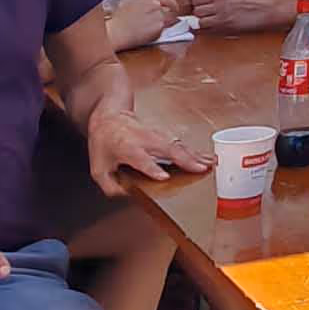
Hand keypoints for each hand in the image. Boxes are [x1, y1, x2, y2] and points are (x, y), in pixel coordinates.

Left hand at [87, 103, 206, 189]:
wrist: (110, 115)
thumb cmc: (103, 142)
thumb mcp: (97, 168)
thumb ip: (110, 185)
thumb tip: (127, 194)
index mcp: (127, 147)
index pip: (141, 159)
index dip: (152, 169)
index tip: (164, 178)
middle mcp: (145, 139)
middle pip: (168, 149)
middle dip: (186, 159)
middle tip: (201, 169)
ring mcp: (156, 135)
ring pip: (178, 145)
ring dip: (195, 155)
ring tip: (211, 163)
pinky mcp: (163, 134)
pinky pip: (181, 144)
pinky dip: (195, 151)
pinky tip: (206, 157)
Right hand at [101, 0, 173, 53]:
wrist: (116, 32)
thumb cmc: (118, 19)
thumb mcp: (130, 3)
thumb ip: (144, 2)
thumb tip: (152, 4)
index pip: (167, 0)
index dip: (172, 5)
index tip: (174, 9)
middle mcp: (156, 5)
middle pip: (169, 11)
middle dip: (165, 17)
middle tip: (157, 22)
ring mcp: (158, 17)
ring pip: (166, 22)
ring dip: (159, 25)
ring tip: (145, 29)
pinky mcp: (158, 29)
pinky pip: (161, 31)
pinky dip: (155, 33)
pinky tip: (144, 34)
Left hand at [191, 0, 298, 28]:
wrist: (272, 8)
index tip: (204, 0)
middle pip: (196, 0)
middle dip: (200, 6)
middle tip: (206, 11)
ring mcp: (220, 7)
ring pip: (197, 13)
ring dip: (202, 17)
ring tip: (210, 19)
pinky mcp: (223, 21)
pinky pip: (203, 25)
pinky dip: (205, 27)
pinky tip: (213, 26)